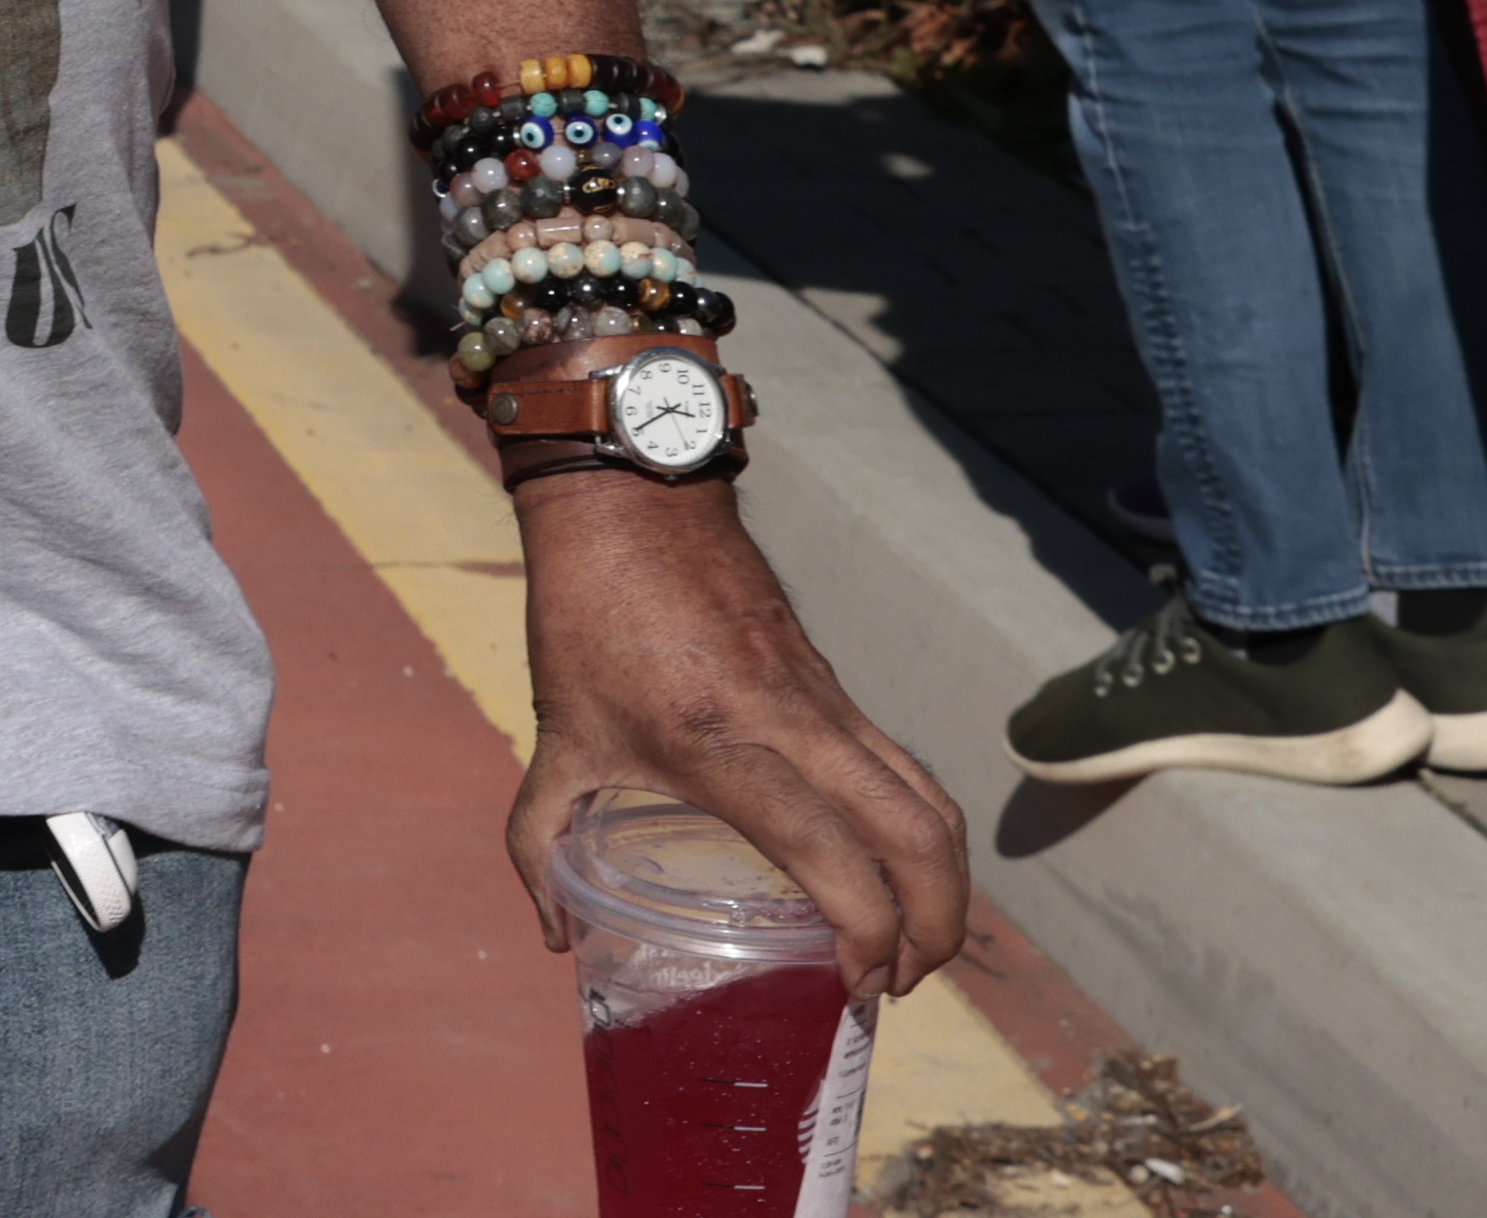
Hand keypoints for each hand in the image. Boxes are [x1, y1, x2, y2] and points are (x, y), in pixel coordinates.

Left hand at [512, 475, 966, 996]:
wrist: (633, 498)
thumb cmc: (587, 616)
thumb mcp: (557, 734)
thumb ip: (540, 840)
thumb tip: (554, 934)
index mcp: (723, 744)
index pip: (833, 856)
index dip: (865, 935)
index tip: (852, 988)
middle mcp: (795, 725)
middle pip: (917, 838)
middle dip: (935, 931)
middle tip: (898, 986)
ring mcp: (827, 702)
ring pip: (929, 802)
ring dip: (946, 887)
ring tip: (912, 947)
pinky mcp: (837, 686)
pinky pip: (906, 770)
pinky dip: (922, 834)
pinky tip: (892, 875)